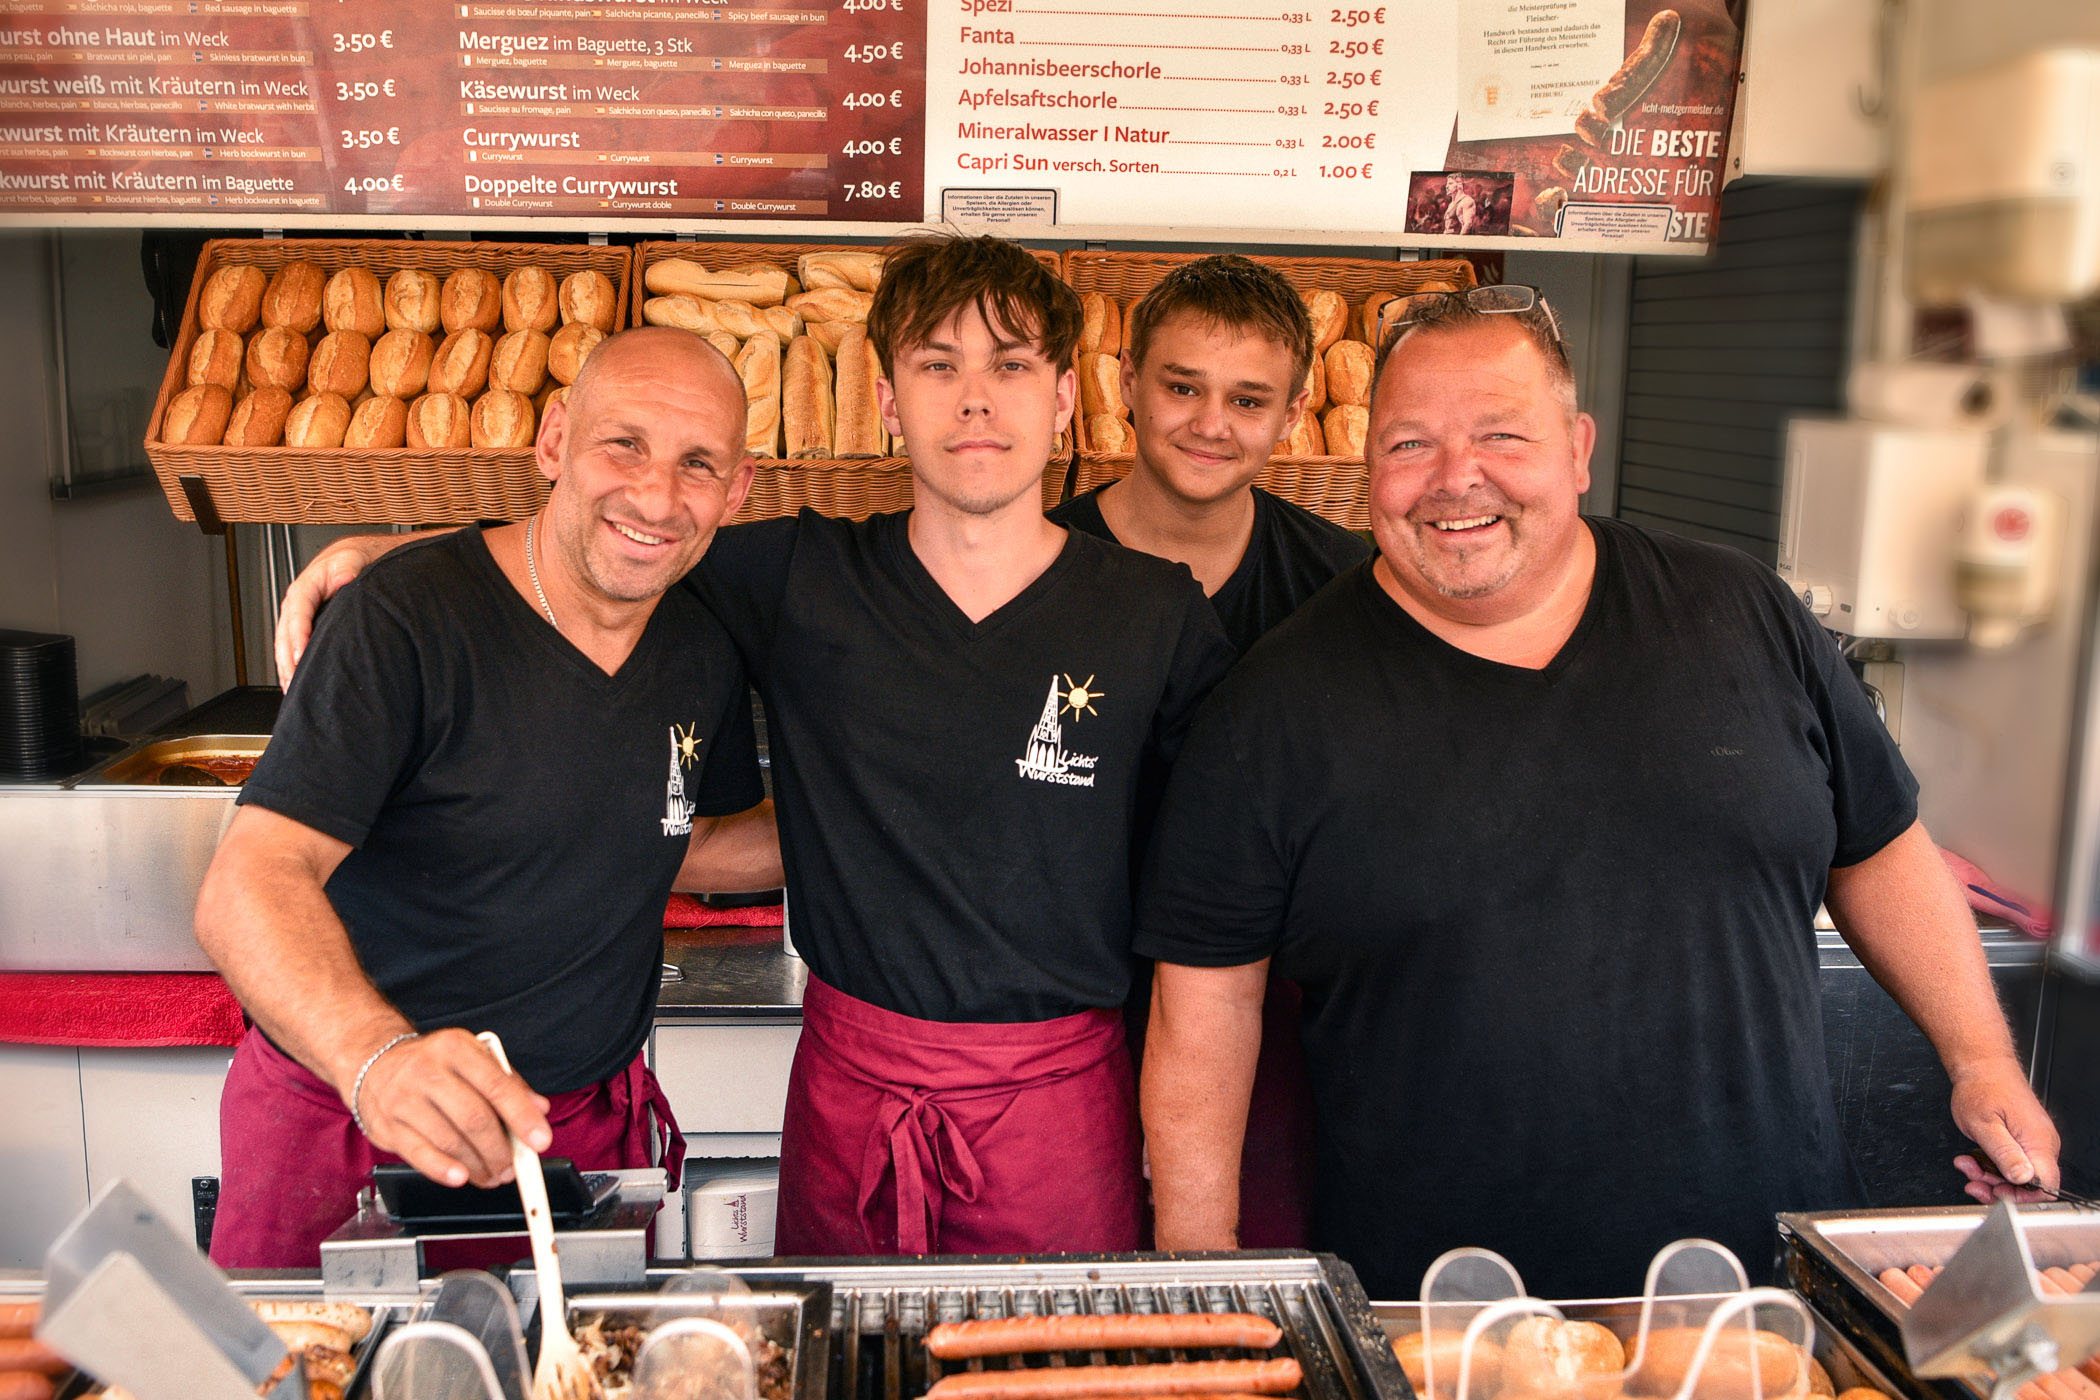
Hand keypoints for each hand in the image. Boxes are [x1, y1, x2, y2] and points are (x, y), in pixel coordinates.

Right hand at [274, 534, 391, 684]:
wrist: (353, 559)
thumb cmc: (352, 560)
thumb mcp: (351, 559)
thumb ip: (347, 569)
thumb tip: (345, 579)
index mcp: (305, 588)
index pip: (298, 614)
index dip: (299, 636)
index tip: (302, 656)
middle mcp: (296, 604)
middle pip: (285, 635)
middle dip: (287, 660)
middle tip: (293, 684)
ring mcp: (297, 617)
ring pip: (285, 645)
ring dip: (286, 668)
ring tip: (291, 690)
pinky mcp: (304, 627)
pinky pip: (292, 647)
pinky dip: (292, 665)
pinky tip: (294, 682)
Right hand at [349, 1027, 551, 1188]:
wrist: (372, 1061)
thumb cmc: (433, 1064)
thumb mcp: (472, 1058)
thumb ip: (508, 1083)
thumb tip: (539, 1108)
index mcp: (456, 1048)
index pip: (498, 1086)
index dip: (523, 1117)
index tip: (541, 1140)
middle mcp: (428, 1070)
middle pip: (475, 1118)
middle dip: (500, 1150)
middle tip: (513, 1168)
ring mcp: (404, 1098)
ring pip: (450, 1140)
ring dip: (478, 1166)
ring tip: (492, 1175)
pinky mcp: (387, 1125)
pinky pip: (419, 1154)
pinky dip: (442, 1170)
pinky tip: (461, 1178)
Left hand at [1948, 1055, 2061, 1203]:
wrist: (1982, 1066)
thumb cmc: (1982, 1088)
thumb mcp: (1984, 1125)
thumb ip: (2004, 1154)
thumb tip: (2023, 1179)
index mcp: (2038, 1142)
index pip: (2046, 1186)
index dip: (2022, 1196)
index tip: (1997, 1192)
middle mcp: (2042, 1144)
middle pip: (2029, 1184)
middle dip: (1998, 1186)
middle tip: (1973, 1180)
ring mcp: (2033, 1142)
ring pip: (2017, 1175)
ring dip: (1989, 1176)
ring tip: (1967, 1165)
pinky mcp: (2023, 1140)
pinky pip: (2012, 1163)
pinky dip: (1991, 1165)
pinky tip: (1974, 1159)